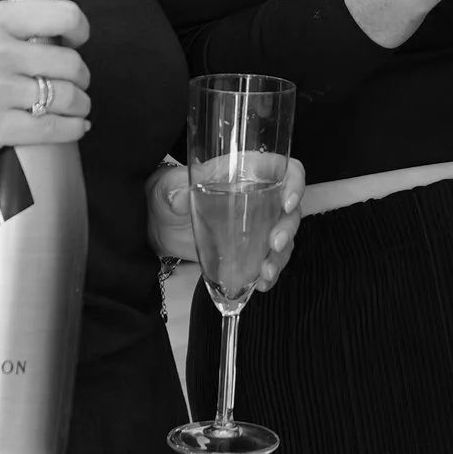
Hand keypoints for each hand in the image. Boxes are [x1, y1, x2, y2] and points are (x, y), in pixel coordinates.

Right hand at [0, 0, 91, 163]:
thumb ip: (14, 28)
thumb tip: (62, 37)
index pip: (62, 15)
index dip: (80, 30)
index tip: (79, 41)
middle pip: (70, 64)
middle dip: (82, 78)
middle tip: (77, 83)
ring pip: (66, 98)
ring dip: (80, 105)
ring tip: (77, 107)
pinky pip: (51, 129)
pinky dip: (71, 130)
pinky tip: (74, 127)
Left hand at [148, 152, 304, 290]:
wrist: (158, 227)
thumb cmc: (166, 196)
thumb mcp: (166, 189)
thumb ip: (173, 190)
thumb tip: (179, 197)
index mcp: (245, 173)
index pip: (284, 169)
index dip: (294, 182)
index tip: (288, 203)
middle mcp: (258, 197)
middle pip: (289, 209)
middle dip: (288, 228)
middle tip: (275, 244)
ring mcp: (256, 225)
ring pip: (284, 238)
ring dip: (281, 257)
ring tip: (265, 273)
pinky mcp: (249, 250)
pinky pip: (270, 260)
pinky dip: (270, 274)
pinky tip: (260, 284)